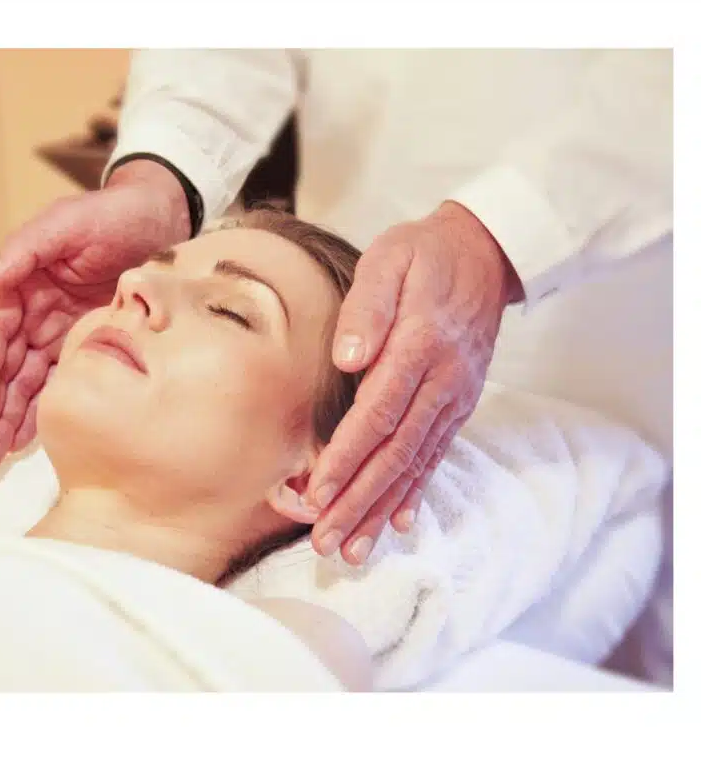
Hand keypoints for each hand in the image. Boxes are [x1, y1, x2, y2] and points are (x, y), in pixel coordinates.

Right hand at [0, 160, 190, 468]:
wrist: (164, 218)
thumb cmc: (113, 214)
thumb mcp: (69, 222)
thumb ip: (27, 246)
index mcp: (22, 283)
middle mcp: (34, 312)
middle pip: (3, 368)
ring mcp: (59, 331)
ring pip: (25, 383)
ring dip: (7, 420)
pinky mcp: (88, 345)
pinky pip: (58, 383)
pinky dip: (42, 412)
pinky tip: (27, 443)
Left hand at [304, 201, 523, 564]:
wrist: (485, 252)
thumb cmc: (424, 254)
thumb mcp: (390, 259)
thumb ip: (368, 307)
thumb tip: (347, 357)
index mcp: (421, 345)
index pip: (378, 412)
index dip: (347, 456)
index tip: (317, 492)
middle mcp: (443, 381)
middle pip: (396, 452)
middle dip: (358, 501)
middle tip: (327, 543)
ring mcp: (454, 397)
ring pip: (414, 463)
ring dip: (381, 509)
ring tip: (354, 550)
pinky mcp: (458, 404)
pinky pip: (436, 455)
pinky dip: (415, 491)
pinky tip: (398, 523)